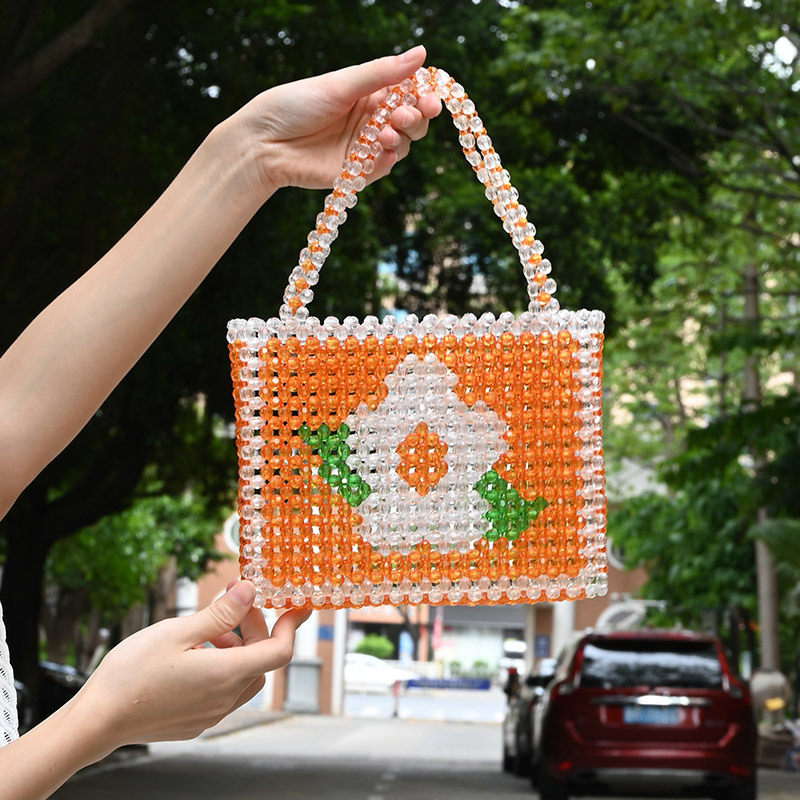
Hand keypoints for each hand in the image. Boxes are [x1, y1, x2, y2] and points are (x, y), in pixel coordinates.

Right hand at [73, 580, 308, 750]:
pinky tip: (194, 653)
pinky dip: (222, 667)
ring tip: (208, 629)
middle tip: (232, 606)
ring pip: (243, 677)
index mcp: (225, 675)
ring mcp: (210, 715)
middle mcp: (224, 700)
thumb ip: (220, 613)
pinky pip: (223, 692)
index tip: (294, 606)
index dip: (290, 626)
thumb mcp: (177, 631)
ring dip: (237, 649)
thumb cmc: (132, 673)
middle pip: (261, 661)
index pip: (279, 651)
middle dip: (253, 630)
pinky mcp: (195, 722)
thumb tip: (250, 592)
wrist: (96, 721)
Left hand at [233, 45, 441, 192]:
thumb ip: (382, 73)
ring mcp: (364, 147)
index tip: (430, 98)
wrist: (264, 142)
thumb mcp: (340, 84)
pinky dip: (388, 160)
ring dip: (402, 138)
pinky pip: (383, 168)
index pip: (408, 93)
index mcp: (368, 93)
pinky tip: (383, 153)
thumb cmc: (294, 105)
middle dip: (416, 118)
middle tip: (403, 116)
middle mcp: (370, 120)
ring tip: (386, 133)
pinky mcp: (356, 173)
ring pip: (402, 145)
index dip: (423, 96)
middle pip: (411, 121)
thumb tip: (421, 53)